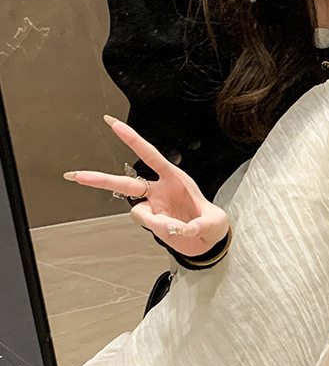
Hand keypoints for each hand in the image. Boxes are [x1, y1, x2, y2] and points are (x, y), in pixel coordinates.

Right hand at [63, 116, 229, 257]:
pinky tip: (175, 230)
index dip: (132, 140)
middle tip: (76, 176)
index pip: (150, 156)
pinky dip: (160, 228)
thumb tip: (180, 229)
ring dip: (154, 220)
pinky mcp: (152, 222)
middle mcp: (159, 190)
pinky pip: (147, 224)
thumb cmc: (213, 224)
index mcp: (174, 178)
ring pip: (138, 211)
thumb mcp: (214, 222)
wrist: (209, 241)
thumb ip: (198, 224)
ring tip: (175, 226)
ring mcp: (153, 207)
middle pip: (124, 183)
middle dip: (100, 179)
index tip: (113, 123)